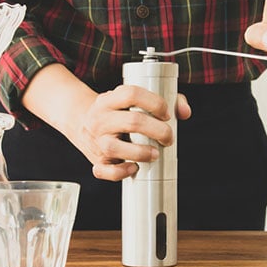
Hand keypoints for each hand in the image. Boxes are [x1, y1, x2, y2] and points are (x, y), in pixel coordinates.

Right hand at [73, 87, 190, 181]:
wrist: (81, 121)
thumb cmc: (118, 111)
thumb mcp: (132, 100)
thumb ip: (165, 100)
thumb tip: (185, 113)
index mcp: (109, 100)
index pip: (131, 94)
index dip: (154, 103)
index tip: (167, 114)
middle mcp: (100, 119)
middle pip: (132, 122)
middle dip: (158, 131)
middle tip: (168, 137)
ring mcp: (96, 140)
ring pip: (115, 147)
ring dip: (141, 153)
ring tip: (155, 154)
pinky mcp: (96, 160)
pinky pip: (103, 170)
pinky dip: (120, 172)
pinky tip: (134, 168)